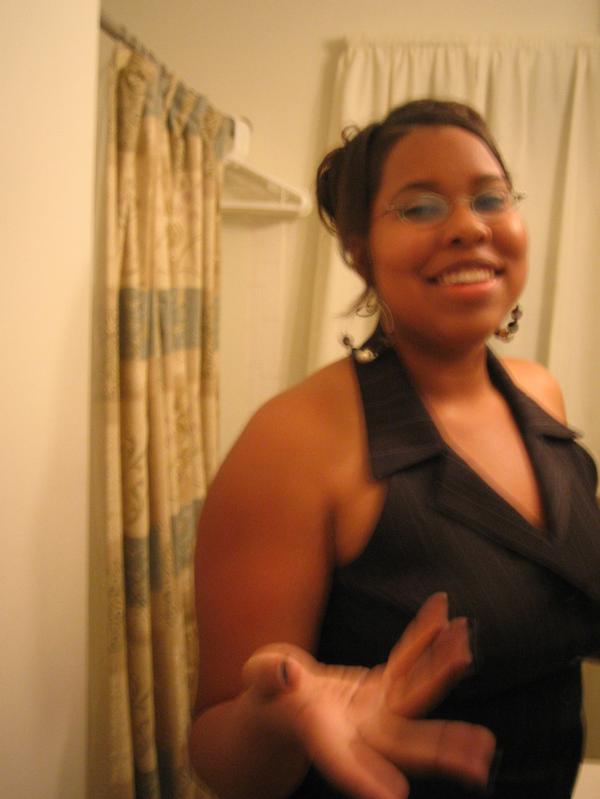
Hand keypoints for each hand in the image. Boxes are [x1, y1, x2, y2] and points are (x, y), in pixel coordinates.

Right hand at [243, 593, 494, 798]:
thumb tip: (286, 672)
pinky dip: (426, 640)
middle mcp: (360, 733)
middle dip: (442, 747)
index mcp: (323, 739)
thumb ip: (270, 677)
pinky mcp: (385, 689)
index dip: (365, 778)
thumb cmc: (266, 693)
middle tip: (481, 753)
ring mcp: (378, 711)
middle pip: (405, 743)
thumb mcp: (261, 681)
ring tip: (467, 650)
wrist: (284, 701)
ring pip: (417, 696)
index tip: (396, 795)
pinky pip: (409, 661)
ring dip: (442, 673)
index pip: (343, 764)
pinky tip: (447, 617)